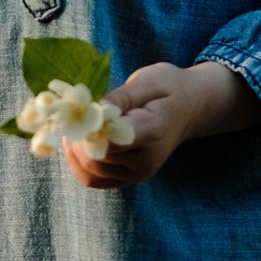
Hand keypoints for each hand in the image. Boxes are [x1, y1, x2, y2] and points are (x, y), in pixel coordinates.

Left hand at [64, 60, 253, 188]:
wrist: (190, 108)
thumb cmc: (168, 88)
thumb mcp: (147, 81)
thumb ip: (120, 98)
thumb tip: (94, 111)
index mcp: (152, 133)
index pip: (109, 141)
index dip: (86, 128)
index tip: (78, 109)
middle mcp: (146, 160)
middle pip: (95, 159)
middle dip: (76, 138)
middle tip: (70, 115)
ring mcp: (138, 173)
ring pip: (90, 172)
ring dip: (74, 151)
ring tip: (74, 127)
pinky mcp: (129, 178)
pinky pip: (94, 180)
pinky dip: (78, 164)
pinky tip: (77, 144)